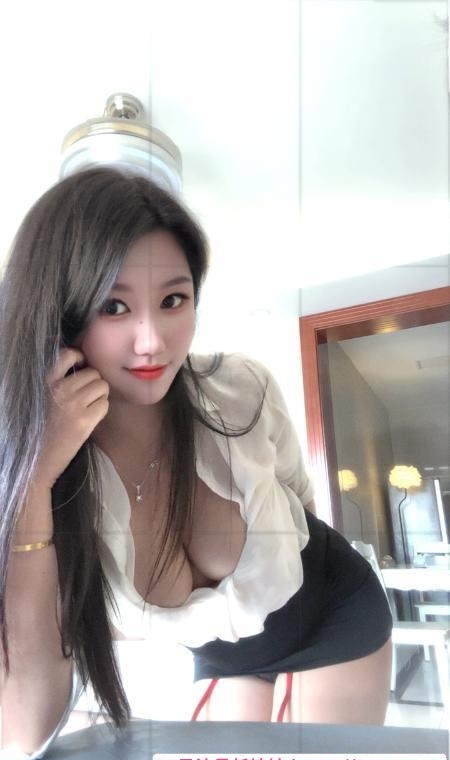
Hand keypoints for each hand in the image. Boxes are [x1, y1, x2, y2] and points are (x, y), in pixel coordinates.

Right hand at [35, 348, 109, 488]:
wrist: (37, 459)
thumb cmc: (40, 428)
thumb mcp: (41, 397)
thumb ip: (56, 382)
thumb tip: (81, 366)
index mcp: (45, 382)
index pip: (67, 355)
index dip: (80, 358)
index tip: (81, 366)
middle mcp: (59, 389)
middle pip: (93, 373)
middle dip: (93, 383)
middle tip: (85, 397)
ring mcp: (73, 404)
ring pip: (102, 386)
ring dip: (99, 396)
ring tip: (88, 407)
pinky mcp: (84, 420)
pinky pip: (105, 404)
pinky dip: (101, 410)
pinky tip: (90, 418)